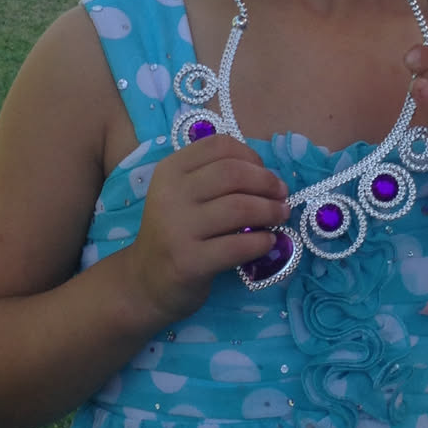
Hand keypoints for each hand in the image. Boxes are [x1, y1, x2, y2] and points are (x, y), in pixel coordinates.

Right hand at [127, 134, 287, 323]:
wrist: (145, 281)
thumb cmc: (174, 233)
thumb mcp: (182, 195)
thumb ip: (214, 177)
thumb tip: (268, 175)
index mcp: (170, 171)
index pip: (219, 146)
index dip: (251, 156)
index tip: (265, 173)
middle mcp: (170, 194)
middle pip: (233, 173)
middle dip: (267, 182)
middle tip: (282, 196)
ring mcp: (178, 228)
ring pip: (240, 207)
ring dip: (270, 211)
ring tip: (280, 216)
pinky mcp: (189, 261)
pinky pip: (238, 246)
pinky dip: (262, 242)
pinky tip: (268, 242)